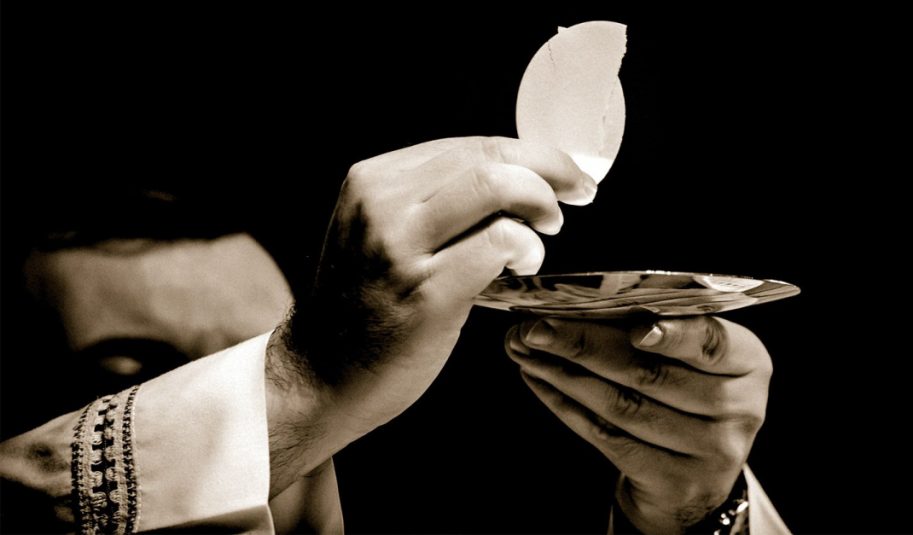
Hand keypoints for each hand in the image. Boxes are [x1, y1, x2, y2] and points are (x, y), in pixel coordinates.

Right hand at [266, 137, 595, 493]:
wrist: (320, 376)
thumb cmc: (364, 307)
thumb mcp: (379, 233)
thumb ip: (431, 202)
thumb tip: (515, 179)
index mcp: (372, 182)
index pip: (468, 145)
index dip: (527, 153)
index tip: (561, 170)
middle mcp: (381, 204)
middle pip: (486, 157)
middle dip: (549, 167)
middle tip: (578, 190)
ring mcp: (400, 248)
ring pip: (494, 186)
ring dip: (541, 200)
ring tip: (551, 226)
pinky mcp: (426, 293)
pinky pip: (497, 243)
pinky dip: (527, 246)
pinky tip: (527, 263)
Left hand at [506, 316, 770, 533]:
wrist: (696, 479)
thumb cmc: (688, 395)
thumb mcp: (695, 360)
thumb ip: (656, 329)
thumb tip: (577, 302)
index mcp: (748, 363)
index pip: (711, 343)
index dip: (673, 335)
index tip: (634, 327)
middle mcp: (738, 409)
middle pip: (651, 374)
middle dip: (584, 345)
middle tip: (536, 327)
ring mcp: (708, 452)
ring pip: (623, 406)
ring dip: (565, 374)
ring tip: (525, 350)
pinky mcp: (673, 481)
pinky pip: (609, 438)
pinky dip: (568, 406)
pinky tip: (540, 381)